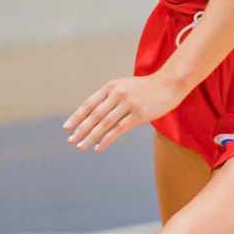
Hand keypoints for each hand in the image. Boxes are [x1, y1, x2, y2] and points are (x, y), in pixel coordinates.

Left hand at [64, 73, 187, 152]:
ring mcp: (128, 104)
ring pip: (104, 124)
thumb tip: (90, 115)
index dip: (77, 116)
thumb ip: (108, 98)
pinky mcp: (138, 115)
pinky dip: (107, 140)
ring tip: (81, 146)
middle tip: (71, 140)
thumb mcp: (123, 87)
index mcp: (110, 86)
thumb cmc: (143, 89)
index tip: (66, 128)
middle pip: (94, 115)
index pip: (89, 104)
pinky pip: (119, 130)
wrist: (167, 85)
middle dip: (81, 129)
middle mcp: (117, 94)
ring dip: (91, 136)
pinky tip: (98, 148)